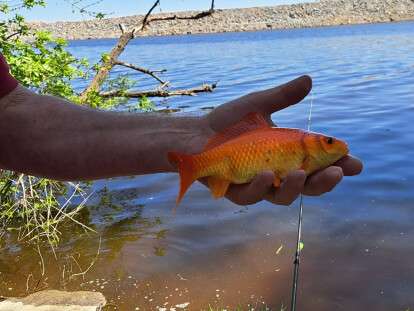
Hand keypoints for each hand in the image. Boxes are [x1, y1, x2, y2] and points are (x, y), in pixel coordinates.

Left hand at [200, 75, 362, 205]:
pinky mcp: (234, 191)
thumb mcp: (258, 106)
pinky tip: (266, 175)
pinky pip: (250, 195)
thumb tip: (309, 80)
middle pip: (306, 186)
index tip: (356, 162)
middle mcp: (275, 174)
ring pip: (281, 196)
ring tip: (301, 174)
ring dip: (295, 188)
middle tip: (338, 172)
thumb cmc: (227, 123)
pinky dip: (259, 186)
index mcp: (285, 156)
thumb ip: (282, 97)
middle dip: (324, 182)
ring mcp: (255, 184)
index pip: (317, 164)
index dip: (337, 165)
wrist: (195, 134)